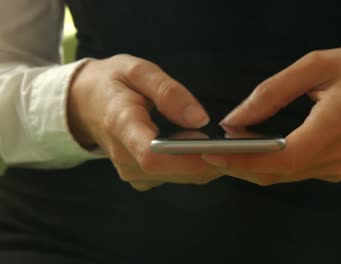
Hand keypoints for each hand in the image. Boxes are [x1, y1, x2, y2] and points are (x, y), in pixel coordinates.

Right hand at [67, 54, 222, 190]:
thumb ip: (168, 91)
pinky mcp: (142, 177)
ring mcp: (132, 171)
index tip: (219, 147)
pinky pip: (177, 177)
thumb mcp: (137, 70)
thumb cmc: (113, 82)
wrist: (86, 104)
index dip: (188, 157)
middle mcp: (125, 157)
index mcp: (121, 125)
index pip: (152, 154)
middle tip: (244, 143)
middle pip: (174, 170)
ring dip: (209, 163)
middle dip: (212, 160)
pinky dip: (197, 166)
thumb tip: (199, 119)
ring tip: (233, 143)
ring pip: (181, 177)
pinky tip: (210, 148)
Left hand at [202, 45, 340, 184]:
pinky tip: (252, 152)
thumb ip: (272, 92)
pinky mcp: (336, 168)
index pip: (283, 157)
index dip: (246, 159)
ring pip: (284, 177)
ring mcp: (338, 167)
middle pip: (279, 173)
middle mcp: (338, 155)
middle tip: (208, 153)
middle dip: (239, 167)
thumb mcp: (317, 65)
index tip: (214, 153)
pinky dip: (269, 167)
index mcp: (336, 125)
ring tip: (223, 151)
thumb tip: (234, 119)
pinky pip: (295, 173)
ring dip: (251, 168)